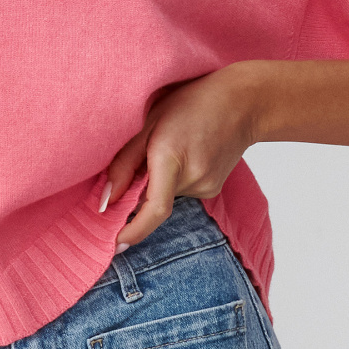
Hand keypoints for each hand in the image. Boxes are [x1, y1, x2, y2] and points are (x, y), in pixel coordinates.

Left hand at [103, 62, 259, 249]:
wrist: (242, 103)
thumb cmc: (192, 103)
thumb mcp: (149, 122)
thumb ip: (125, 163)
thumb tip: (105, 200)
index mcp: (171, 157)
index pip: (154, 209)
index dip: (133, 230)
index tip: (114, 244)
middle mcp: (192, 177)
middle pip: (153, 201)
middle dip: (137, 192)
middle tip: (138, 161)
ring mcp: (207, 186)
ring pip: (166, 196)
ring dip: (156, 183)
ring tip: (166, 148)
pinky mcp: (212, 190)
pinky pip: (181, 192)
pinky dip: (171, 181)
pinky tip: (182, 154)